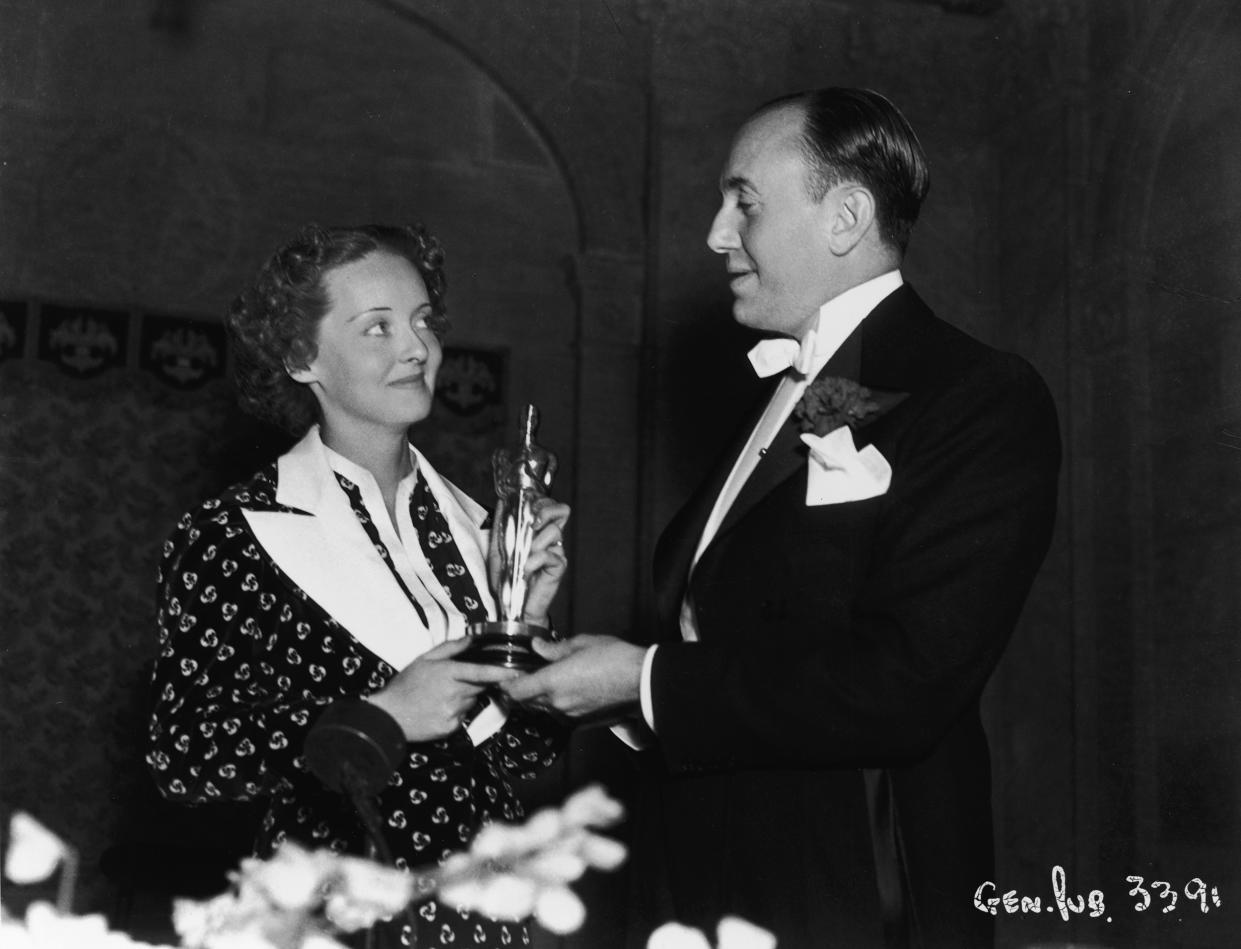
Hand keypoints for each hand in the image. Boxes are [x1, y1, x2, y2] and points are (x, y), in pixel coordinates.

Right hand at [366, 638, 517, 741]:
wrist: (388, 716)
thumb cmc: (405, 685)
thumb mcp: (424, 659)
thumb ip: (450, 648)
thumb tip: (471, 637)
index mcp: (447, 673)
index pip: (480, 672)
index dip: (500, 673)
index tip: (517, 673)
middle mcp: (453, 694)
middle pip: (479, 686)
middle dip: (474, 682)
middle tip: (454, 681)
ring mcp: (452, 712)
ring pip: (471, 701)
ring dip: (464, 697)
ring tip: (441, 696)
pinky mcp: (450, 728)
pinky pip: (462, 716)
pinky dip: (456, 712)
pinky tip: (439, 709)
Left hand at [487, 496, 569, 626]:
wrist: (512, 605)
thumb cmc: (507, 579)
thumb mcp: (497, 548)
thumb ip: (502, 525)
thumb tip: (503, 501)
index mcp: (537, 530)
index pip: (550, 505)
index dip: (542, 501)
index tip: (527, 507)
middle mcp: (549, 538)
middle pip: (562, 511)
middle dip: (545, 511)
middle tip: (532, 523)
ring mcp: (555, 552)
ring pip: (554, 531)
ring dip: (535, 541)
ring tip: (524, 556)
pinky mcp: (558, 567)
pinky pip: (550, 554)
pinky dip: (535, 560)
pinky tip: (526, 570)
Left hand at [500, 634, 644, 719]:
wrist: (642, 682)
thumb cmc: (615, 659)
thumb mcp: (582, 644)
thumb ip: (555, 649)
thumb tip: (537, 647)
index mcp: (552, 682)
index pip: (515, 690)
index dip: (504, 684)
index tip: (503, 676)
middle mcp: (556, 703)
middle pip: (525, 702)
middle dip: (519, 691)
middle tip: (519, 676)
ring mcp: (569, 715)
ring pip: (542, 709)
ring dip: (537, 698)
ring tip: (543, 682)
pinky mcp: (581, 722)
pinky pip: (559, 715)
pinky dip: (555, 705)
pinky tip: (564, 692)